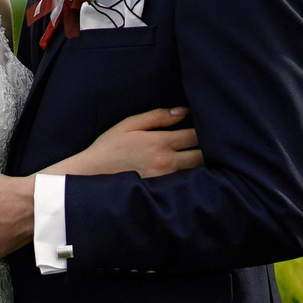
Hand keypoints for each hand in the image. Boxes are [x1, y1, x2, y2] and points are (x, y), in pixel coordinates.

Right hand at [75, 107, 199, 177]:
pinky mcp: (162, 191)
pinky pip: (184, 182)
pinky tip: (190, 170)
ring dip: (201, 163)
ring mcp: (165, 179)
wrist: (92, 174)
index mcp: (160, 143)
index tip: (207, 125)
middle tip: (210, 142)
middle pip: (201, 156)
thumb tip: (183, 111)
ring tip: (203, 155)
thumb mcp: (129, 125)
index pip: (194, 136)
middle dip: (208, 148)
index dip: (204, 129)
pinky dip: (191, 175)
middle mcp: (167, 162)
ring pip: (196, 171)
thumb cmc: (109, 147)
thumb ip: (157, 117)